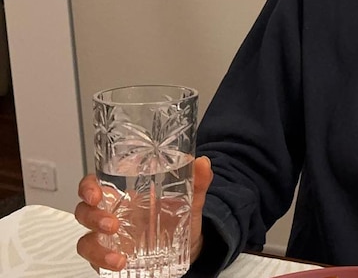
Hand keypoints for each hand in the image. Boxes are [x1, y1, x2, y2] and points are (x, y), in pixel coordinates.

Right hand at [75, 156, 213, 271]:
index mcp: (123, 195)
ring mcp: (108, 238)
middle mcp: (110, 215)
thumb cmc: (178, 217)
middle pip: (84, 212)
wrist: (188, 245)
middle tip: (113, 225)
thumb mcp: (190, 198)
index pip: (93, 185)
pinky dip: (103, 263)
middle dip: (92, 218)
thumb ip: (197, 182)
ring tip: (118, 257)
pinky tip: (120, 263)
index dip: (87, 187)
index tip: (95, 193)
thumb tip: (203, 163)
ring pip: (86, 240)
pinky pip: (96, 261)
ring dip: (97, 248)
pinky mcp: (110, 258)